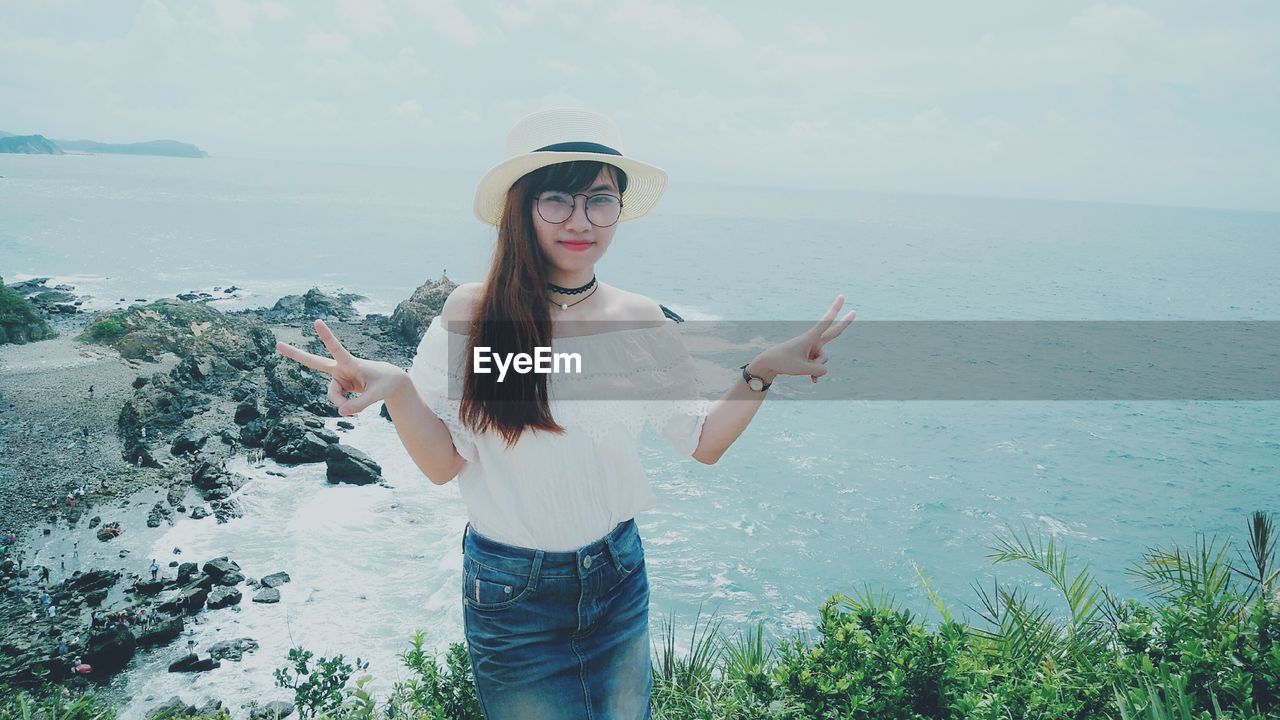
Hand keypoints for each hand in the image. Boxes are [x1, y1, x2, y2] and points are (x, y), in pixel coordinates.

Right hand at [274, 319, 407, 415]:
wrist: (389, 381)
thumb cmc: (385, 383)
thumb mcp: (377, 395)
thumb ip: (359, 405)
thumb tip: (340, 412)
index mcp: (351, 363)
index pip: (336, 349)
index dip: (327, 337)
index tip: (317, 321)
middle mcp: (340, 368)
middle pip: (314, 362)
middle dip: (295, 354)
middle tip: (277, 344)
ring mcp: (338, 376)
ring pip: (333, 396)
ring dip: (344, 404)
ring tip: (359, 405)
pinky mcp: (339, 384)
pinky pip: (338, 401)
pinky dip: (346, 406)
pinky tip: (357, 400)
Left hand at [751, 295, 855, 383]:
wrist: (768, 364)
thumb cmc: (783, 363)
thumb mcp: (802, 369)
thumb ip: (819, 370)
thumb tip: (825, 371)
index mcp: (810, 338)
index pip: (825, 322)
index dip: (835, 310)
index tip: (841, 297)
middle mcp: (813, 341)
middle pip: (833, 334)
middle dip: (844, 323)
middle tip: (854, 312)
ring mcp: (812, 349)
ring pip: (823, 360)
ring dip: (815, 368)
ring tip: (801, 368)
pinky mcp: (809, 356)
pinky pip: (819, 366)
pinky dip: (815, 373)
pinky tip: (812, 381)